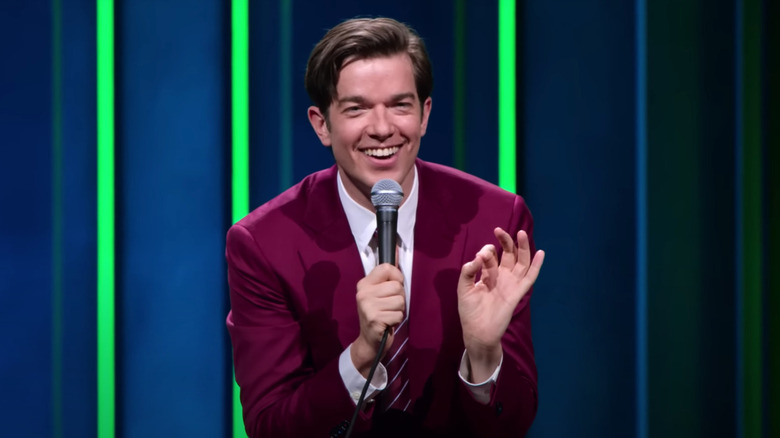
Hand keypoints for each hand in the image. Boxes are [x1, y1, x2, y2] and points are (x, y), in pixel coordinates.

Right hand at [351, 263, 405, 377]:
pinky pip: (399, 314)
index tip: (394, 286)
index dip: (397, 277)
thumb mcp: (378, 294)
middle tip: (389, 306)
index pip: (386, 267)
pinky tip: (388, 323)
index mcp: (363, 284)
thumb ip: (387, 277)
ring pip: (400, 301)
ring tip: (388, 314)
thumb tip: (397, 249)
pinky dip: (397, 320)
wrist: (369, 342)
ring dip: (399, 310)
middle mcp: (363, 294)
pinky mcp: (375, 320)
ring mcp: (368, 307)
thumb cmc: (378, 315)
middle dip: (399, 298)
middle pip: (397, 286)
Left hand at [457, 228, 544, 381]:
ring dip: (522, 247)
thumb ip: (468, 272)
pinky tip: (540, 253)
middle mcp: (501, 276)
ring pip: (520, 261)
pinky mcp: (518, 292)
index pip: (490, 256)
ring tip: (522, 233)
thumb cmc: (469, 311)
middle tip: (498, 230)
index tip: (479, 256)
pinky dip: (536, 265)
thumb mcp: (463, 288)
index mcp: (487, 274)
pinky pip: (530, 277)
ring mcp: (511, 283)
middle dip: (504, 241)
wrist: (478, 332)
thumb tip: (477, 257)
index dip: (486, 252)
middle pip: (507, 254)